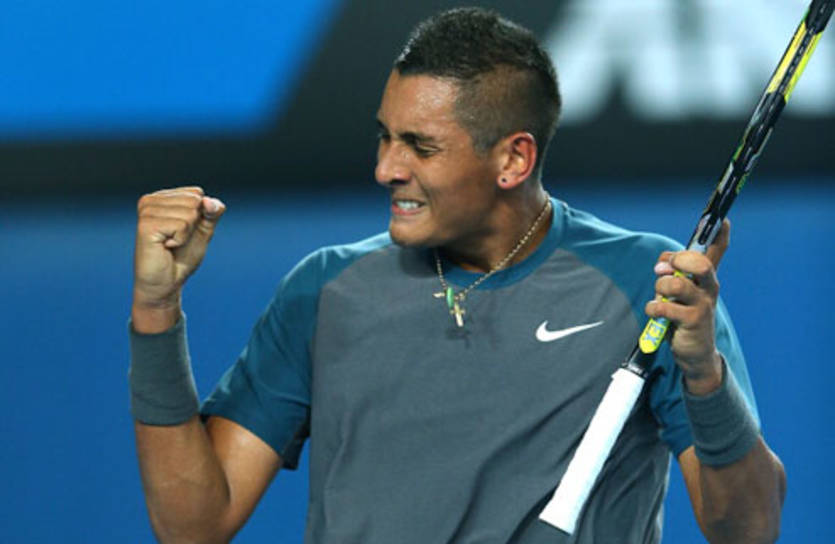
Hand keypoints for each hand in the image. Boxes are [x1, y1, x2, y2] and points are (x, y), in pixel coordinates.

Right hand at [133, 187, 225, 324]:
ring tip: (170, 244)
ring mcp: (146, 211)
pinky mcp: (146, 224)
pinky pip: (182, 225)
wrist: (166, 283)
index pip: (197, 194)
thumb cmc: (181, 257)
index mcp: (162, 197)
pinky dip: (180, 240)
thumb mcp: (203, 230)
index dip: (200, 217)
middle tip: (176, 240)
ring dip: (186, 235)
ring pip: (190, 213)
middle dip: (193, 226)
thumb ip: (212, 212)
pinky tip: (165, 247)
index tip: (183, 232)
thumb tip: (208, 201)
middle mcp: (150, 200)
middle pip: (195, 201)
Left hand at [645, 220, 729, 393]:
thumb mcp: (677, 293)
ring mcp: (703, 304)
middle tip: (663, 269)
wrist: (695, 353)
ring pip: (676, 284)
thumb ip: (670, 274)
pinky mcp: (693, 321)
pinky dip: (654, 307)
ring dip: (660, 288)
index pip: (717, 252)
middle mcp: (710, 288)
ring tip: (660, 298)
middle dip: (678, 260)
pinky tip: (656, 312)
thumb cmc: (683, 318)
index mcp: (706, 278)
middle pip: (700, 263)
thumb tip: (662, 264)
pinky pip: (665, 306)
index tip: (723, 219)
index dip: (720, 235)